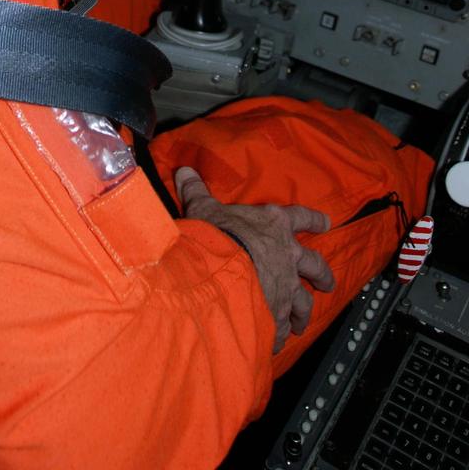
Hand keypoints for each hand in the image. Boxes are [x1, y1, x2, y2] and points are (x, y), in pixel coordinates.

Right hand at [175, 167, 334, 352]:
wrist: (221, 273)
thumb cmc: (217, 234)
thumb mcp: (204, 208)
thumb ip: (197, 191)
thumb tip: (185, 170)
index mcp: (274, 224)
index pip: (300, 217)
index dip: (314, 220)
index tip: (326, 223)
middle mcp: (288, 256)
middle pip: (316, 265)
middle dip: (322, 275)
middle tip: (327, 283)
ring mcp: (286, 287)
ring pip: (304, 302)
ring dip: (302, 313)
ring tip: (300, 323)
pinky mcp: (277, 314)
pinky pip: (280, 327)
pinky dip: (277, 334)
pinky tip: (272, 341)